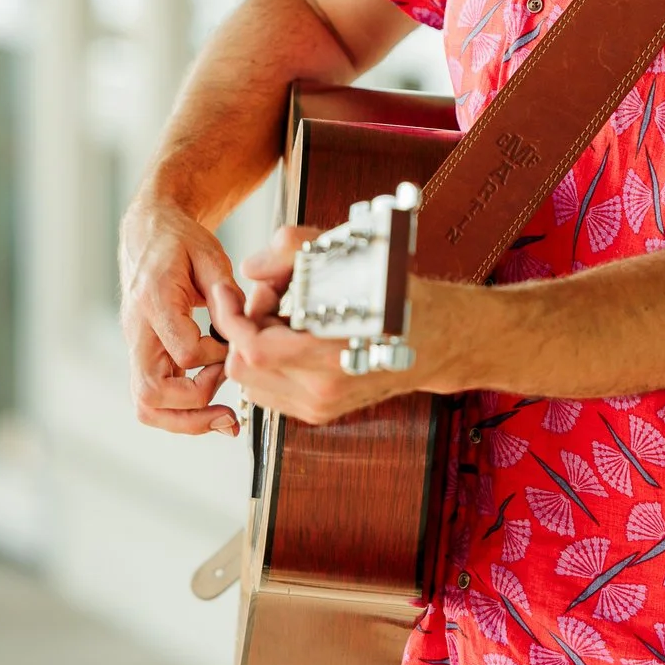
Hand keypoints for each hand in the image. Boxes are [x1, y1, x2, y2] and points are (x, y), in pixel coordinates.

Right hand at [119, 195, 239, 435]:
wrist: (147, 233)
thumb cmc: (179, 241)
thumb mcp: (210, 254)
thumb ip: (226, 294)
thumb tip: (241, 334)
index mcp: (155, 300)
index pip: (184, 352)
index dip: (216, 360)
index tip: (234, 347)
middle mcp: (138, 330)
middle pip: (151, 394)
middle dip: (194, 411)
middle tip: (228, 408)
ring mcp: (136, 346)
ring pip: (145, 405)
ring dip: (184, 420)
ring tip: (221, 418)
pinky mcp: (143, 354)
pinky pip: (151, 397)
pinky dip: (179, 410)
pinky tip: (209, 404)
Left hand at [210, 225, 414, 425]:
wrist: (435, 340)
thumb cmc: (398, 299)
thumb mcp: (352, 258)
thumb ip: (296, 251)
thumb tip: (252, 267)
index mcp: (332, 357)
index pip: (254, 350)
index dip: (232, 319)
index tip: (228, 293)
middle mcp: (322, 391)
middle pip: (243, 368)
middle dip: (245, 327)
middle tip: (272, 297)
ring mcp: (319, 408)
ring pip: (250, 382)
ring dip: (254, 345)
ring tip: (285, 317)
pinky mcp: (318, 412)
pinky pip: (268, 390)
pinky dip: (268, 362)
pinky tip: (293, 338)